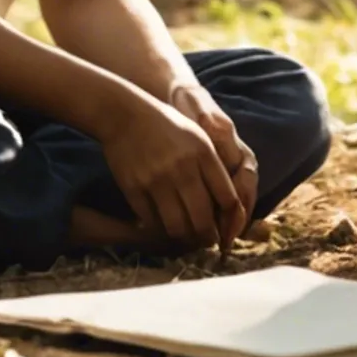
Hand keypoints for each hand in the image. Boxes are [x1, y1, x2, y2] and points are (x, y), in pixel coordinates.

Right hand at [97, 88, 246, 252]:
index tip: (228, 228)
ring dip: (185, 238)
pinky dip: (160, 229)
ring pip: (177, 227)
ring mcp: (157, 181)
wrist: (126, 116)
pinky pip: (152, 222)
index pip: (227, 198)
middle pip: (202, 219)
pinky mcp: (135, 189)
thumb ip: (214, 167)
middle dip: (208, 237)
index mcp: (204, 154)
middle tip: (207, 241)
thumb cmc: (167, 126)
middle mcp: (183, 169)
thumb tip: (228, 204)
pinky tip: (165, 227)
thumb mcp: (199, 138)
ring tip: (187, 238)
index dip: (231, 220)